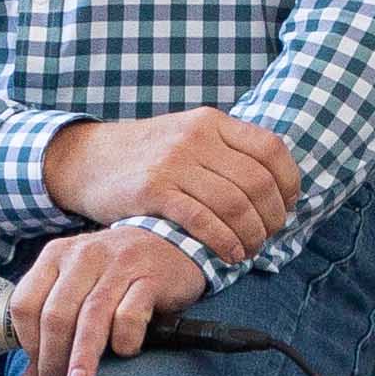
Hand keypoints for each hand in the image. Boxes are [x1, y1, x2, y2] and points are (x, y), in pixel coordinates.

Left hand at [5, 224, 211, 375]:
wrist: (172, 241)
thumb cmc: (115, 274)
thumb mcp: (77, 293)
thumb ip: (51, 335)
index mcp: (56, 255)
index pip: (25, 303)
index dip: (28, 343)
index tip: (39, 368)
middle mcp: (84, 255)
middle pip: (56, 314)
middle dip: (53, 356)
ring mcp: (119, 263)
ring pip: (92, 316)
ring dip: (83, 356)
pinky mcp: (151, 276)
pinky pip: (130, 315)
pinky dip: (124, 340)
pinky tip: (125, 352)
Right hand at [45, 108, 301, 265]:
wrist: (86, 158)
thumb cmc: (146, 156)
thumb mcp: (188, 136)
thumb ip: (226, 152)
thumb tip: (276, 186)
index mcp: (212, 122)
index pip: (272, 150)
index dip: (288, 183)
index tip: (287, 207)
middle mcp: (197, 137)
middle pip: (257, 182)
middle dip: (271, 217)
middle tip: (268, 237)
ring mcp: (174, 161)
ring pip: (234, 203)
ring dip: (251, 234)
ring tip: (249, 250)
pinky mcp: (153, 189)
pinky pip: (202, 219)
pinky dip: (224, 240)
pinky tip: (230, 254)